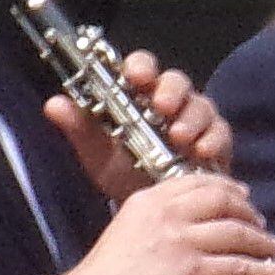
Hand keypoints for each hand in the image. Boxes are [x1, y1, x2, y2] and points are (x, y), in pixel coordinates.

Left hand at [42, 51, 230, 200]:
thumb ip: (79, 127)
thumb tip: (53, 104)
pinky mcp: (217, 142)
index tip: (135, 77)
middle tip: (161, 107)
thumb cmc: (123, 172)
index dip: (141, 67)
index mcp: (139, 96)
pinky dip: (213, 140)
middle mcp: (170, 102)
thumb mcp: (96, 152)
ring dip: (191, 118)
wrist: (151, 207)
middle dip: (171, 90)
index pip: (142, 68)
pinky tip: (202, 152)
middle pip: (177, 81)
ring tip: (179, 136)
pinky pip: (221, 133)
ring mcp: (196, 121)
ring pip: (201, 104)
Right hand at [44, 169, 274, 274]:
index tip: (242, 195)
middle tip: (261, 223)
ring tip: (274, 249)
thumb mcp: (127, 233)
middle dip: (248, 211)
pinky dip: (268, 271)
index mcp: (148, 201)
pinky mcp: (195, 272)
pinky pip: (242, 268)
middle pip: (223, 200)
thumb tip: (190, 232)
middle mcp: (168, 214)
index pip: (197, 182)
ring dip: (262, 242)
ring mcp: (183, 242)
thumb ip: (158, 225)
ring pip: (238, 233)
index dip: (227, 188)